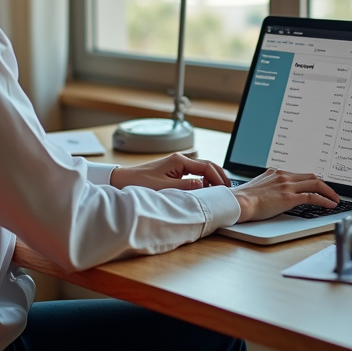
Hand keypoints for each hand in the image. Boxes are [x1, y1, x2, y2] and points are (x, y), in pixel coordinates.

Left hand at [109, 153, 229, 191]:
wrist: (123, 180)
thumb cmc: (140, 183)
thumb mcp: (164, 188)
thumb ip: (185, 187)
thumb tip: (204, 185)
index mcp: (179, 161)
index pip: (206, 167)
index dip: (218, 177)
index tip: (225, 189)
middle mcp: (180, 160)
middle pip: (207, 165)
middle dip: (219, 176)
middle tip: (228, 189)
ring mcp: (177, 164)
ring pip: (201, 169)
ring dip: (212, 178)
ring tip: (219, 190)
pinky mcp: (173, 170)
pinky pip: (193, 173)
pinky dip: (203, 180)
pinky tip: (205, 189)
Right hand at [231, 168, 339, 222]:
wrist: (239, 202)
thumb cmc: (244, 198)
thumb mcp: (258, 186)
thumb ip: (268, 186)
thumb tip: (272, 194)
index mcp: (276, 172)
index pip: (299, 174)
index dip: (311, 180)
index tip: (317, 186)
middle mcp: (283, 176)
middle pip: (311, 176)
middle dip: (324, 184)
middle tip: (331, 192)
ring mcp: (287, 185)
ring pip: (315, 183)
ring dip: (328, 191)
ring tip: (335, 199)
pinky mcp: (289, 197)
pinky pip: (313, 196)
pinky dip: (325, 200)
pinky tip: (330, 204)